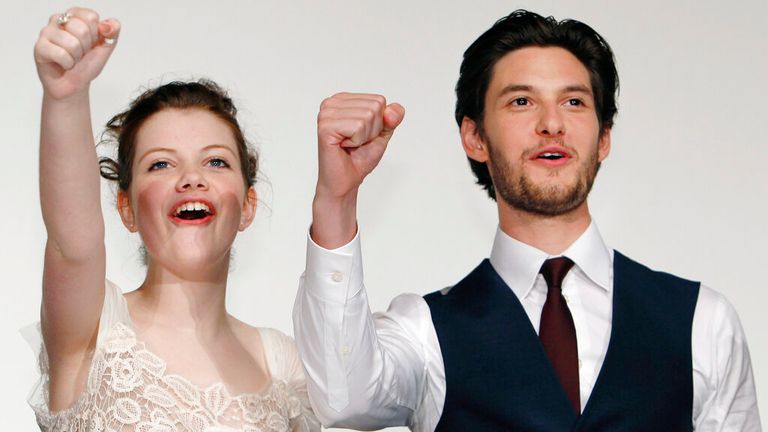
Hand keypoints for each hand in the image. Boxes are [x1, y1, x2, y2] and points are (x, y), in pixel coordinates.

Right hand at [34, 7, 120, 99]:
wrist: (74, 85)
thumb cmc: (86, 64)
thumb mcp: (105, 47)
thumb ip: (112, 33)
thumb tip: (109, 25)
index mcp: (75, 16)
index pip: (90, 16)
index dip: (95, 34)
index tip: (91, 43)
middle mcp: (58, 20)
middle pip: (81, 29)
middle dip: (86, 47)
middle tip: (80, 53)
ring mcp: (46, 32)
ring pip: (72, 43)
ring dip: (76, 57)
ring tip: (71, 59)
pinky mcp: (39, 47)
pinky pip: (61, 54)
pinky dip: (68, 64)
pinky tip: (63, 64)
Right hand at [311, 92, 404, 247]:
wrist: (346, 181)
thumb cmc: (359, 158)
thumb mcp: (381, 134)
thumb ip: (392, 118)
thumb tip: (393, 110)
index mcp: (343, 99)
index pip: (379, 100)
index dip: (378, 123)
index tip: (362, 135)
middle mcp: (331, 103)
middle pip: (374, 107)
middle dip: (372, 130)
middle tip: (356, 142)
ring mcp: (326, 114)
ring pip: (367, 116)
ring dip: (364, 137)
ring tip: (349, 145)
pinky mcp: (325, 127)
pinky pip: (357, 127)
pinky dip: (356, 141)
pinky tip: (344, 146)